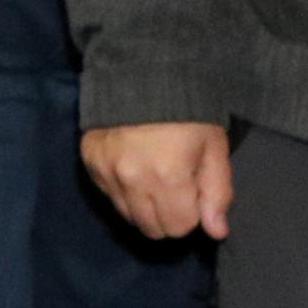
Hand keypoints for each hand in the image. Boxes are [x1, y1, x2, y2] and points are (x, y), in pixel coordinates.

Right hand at [84, 121, 234, 239]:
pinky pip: (109, 196)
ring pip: (128, 217)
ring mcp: (107, 173)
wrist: (144, 74)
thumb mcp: (214, 148)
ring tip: (153, 177)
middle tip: (174, 187)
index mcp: (169, 177)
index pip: (179, 228)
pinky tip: (132, 167)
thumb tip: (216, 232)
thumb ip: (217, 193)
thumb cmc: (188, 114)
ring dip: (144, 206)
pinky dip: (123, 190)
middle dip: (168, 215)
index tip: (193, 191)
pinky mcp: (90, 163)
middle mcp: (133, 180)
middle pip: (152, 229)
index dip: (191, 213)